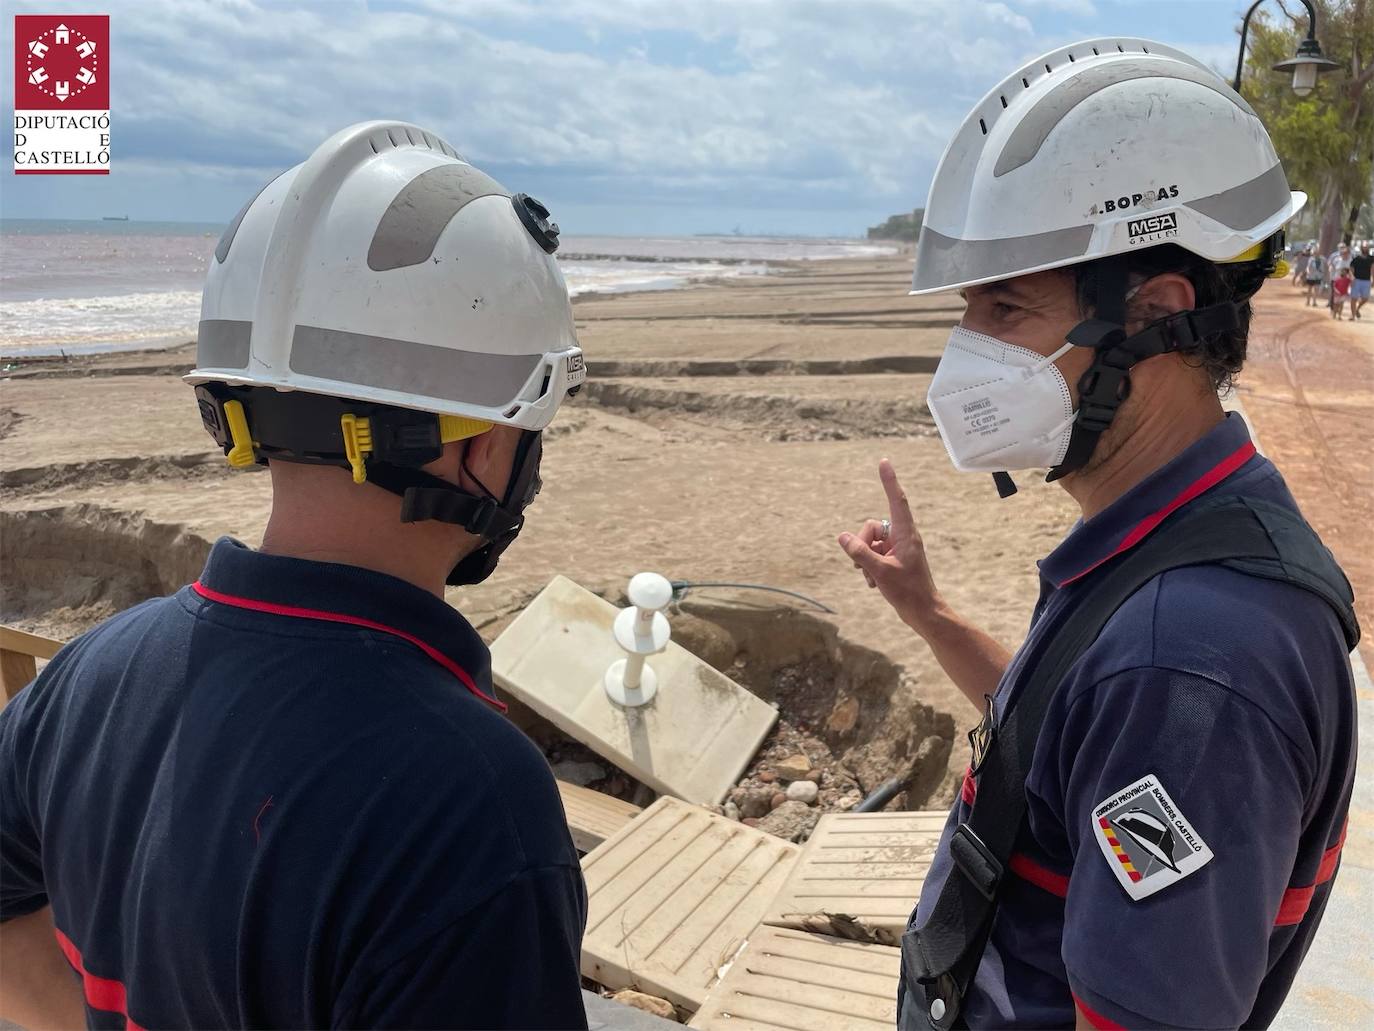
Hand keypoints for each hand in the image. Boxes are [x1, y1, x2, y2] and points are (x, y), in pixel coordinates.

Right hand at [837, 459, 942, 632]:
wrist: (923, 613)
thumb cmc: (908, 592)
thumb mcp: (880, 571)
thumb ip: (860, 553)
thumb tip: (843, 536)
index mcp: (906, 534)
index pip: (897, 500)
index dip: (889, 481)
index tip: (884, 462)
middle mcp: (903, 537)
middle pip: (873, 527)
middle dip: (863, 544)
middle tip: (864, 565)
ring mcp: (898, 549)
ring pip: (870, 542)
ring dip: (865, 560)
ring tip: (873, 578)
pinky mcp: (894, 560)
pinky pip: (873, 555)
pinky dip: (869, 567)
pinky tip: (875, 583)